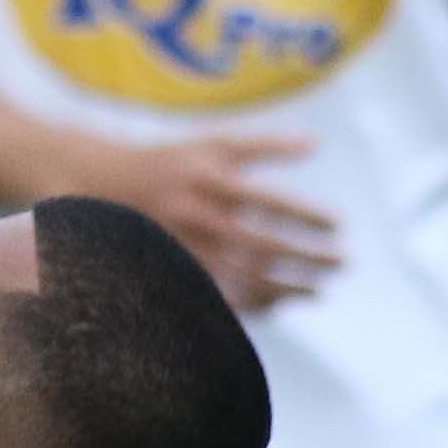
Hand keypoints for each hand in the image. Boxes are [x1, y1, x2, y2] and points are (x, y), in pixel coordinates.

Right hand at [79, 127, 338, 311]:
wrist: (103, 186)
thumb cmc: (173, 162)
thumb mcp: (214, 144)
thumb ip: (264, 144)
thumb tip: (315, 143)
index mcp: (212, 179)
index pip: (273, 201)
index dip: (309, 216)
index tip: (340, 226)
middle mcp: (200, 215)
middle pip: (266, 244)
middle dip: (310, 257)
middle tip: (344, 263)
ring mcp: (187, 248)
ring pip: (246, 276)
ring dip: (289, 287)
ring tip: (320, 290)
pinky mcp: (176, 272)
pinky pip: (222, 295)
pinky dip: (254, 302)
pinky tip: (280, 304)